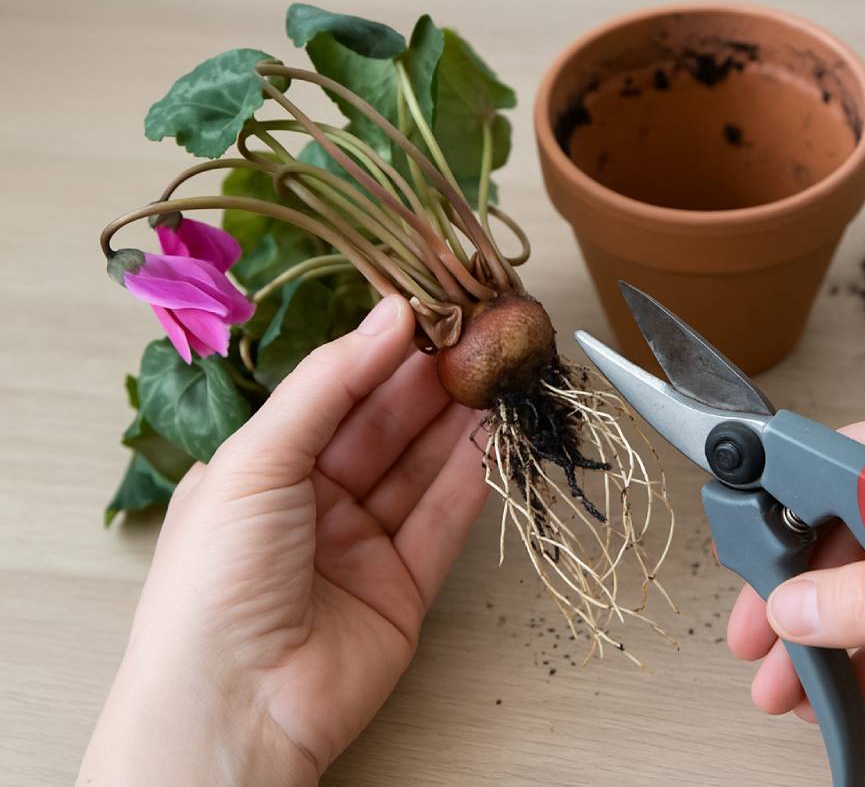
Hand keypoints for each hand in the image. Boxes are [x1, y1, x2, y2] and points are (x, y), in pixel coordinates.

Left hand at [78, 296, 488, 785]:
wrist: (233, 706)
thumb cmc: (214, 582)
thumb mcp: (257, 459)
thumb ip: (327, 385)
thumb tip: (388, 316)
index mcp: (261, 468)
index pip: (332, 394)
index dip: (381, 352)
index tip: (430, 312)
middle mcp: (311, 503)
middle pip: (382, 427)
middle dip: (430, 381)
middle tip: (477, 337)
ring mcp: (359, 546)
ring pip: (418, 469)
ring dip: (458, 422)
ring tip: (496, 373)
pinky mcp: (402, 588)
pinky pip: (442, 522)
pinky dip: (471, 479)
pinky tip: (494, 436)